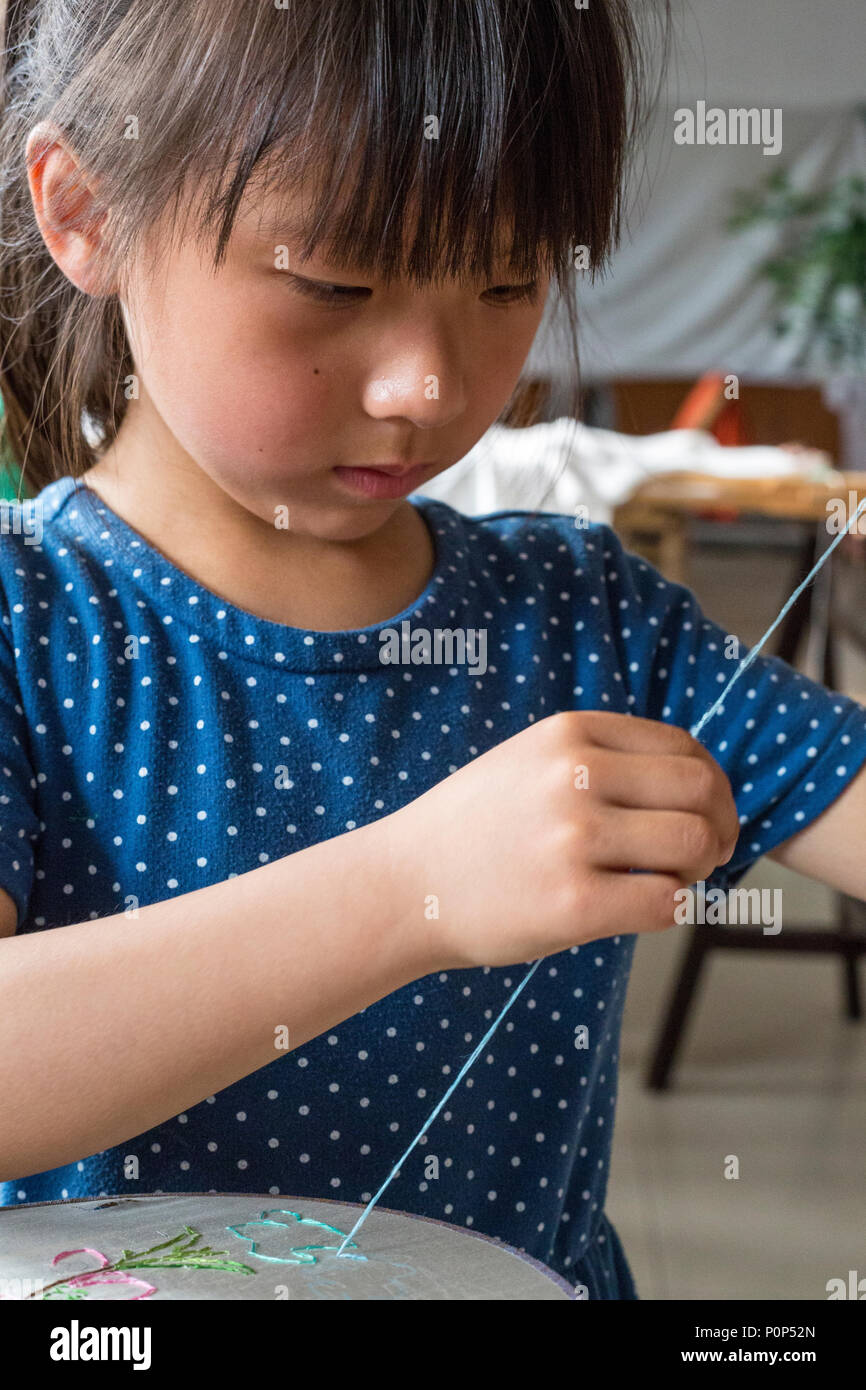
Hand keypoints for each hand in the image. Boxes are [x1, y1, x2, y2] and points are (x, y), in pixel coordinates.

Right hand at [384, 710, 739, 969]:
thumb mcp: (531, 761)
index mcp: (569, 733)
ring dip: (699, 869)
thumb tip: (697, 784)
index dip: (710, 785)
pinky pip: (668, 902)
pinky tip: (641, 909)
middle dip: (718, 826)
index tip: (703, 816)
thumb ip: (602, 759)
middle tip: (705, 856)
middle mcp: (573, 774)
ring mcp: (573, 837)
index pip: (684, 746)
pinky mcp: (573, 903)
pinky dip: (672, 910)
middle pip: (701, 790)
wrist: (403, 885)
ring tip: (669, 882)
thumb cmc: (475, 830)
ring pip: (694, 844)